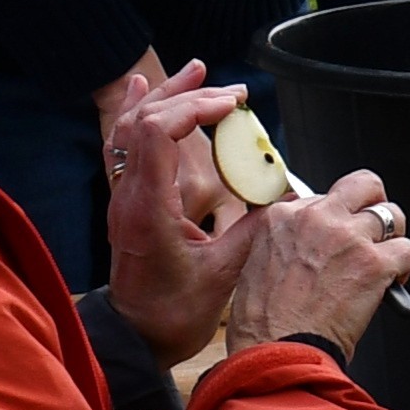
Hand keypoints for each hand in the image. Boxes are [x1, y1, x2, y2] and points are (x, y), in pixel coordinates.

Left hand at [96, 61, 253, 361]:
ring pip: (131, 126)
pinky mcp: (128, 201)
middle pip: (147, 120)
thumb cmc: (171, 315)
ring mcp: (123, 196)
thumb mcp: (223, 275)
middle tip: (235, 96)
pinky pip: (124, 144)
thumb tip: (286, 199)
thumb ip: (255, 230)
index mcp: (149, 209)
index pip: (158, 133)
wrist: (134, 339)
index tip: (232, 105)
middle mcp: (130, 195)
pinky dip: (138, 111)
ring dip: (167, 96)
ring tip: (198, 69)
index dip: (194, 108)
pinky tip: (148, 87)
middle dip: (192, 98)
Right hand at [224, 165, 409, 359]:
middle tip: (375, 228)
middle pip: (363, 185)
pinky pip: (406, 250)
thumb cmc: (264, 324)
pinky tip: (391, 284)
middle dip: (373, 202)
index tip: (338, 234)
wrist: (277, 353)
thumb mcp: (256, 266)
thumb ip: (286, 243)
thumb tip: (310, 246)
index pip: (322, 196)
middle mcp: (317, 218)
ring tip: (385, 259)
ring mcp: (349, 238)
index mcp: (283, 217)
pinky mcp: (375, 263)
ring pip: (391, 216)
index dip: (335, 218)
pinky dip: (403, 268)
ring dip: (391, 238)